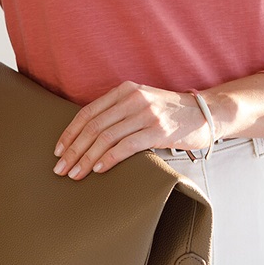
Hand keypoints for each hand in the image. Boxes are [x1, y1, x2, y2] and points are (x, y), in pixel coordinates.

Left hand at [53, 81, 211, 179]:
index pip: (89, 113)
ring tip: (75, 174)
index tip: (58, 151)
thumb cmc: (169, 112)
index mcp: (125, 90)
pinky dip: (109, 159)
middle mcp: (133, 98)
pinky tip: (98, 169)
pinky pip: (126, 146)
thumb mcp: (141, 103)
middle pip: (94, 126)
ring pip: (106, 138)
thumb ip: (118, 112)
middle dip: (73, 150)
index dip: (70, 133)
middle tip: (60, 169)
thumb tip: (86, 136)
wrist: (205, 113)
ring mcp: (146, 114)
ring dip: (87, 158)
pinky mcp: (158, 131)